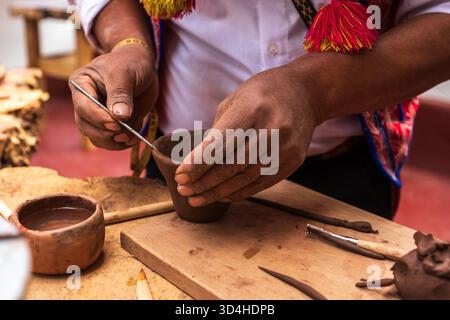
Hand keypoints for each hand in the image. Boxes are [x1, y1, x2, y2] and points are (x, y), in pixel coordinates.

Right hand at [69, 45, 157, 149]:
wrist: (141, 67)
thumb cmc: (130, 64)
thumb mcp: (124, 74)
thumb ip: (121, 94)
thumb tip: (119, 116)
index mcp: (81, 84)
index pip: (83, 107)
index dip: (99, 118)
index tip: (117, 124)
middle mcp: (84, 102)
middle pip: (86, 126)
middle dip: (106, 133)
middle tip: (126, 133)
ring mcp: (95, 116)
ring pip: (96, 137)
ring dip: (114, 142)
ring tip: (131, 137)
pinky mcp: (108, 125)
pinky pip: (109, 141)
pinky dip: (121, 144)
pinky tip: (134, 139)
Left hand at [175, 65, 321, 205]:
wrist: (304, 93)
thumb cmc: (262, 93)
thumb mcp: (237, 99)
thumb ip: (219, 128)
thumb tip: (196, 161)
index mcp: (253, 108)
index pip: (222, 142)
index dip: (199, 161)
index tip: (181, 175)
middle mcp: (273, 129)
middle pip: (232, 164)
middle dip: (204, 181)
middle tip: (183, 189)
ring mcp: (286, 148)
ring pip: (245, 179)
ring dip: (217, 192)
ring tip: (195, 198)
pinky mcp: (293, 161)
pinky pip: (261, 184)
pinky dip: (237, 192)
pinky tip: (219, 196)